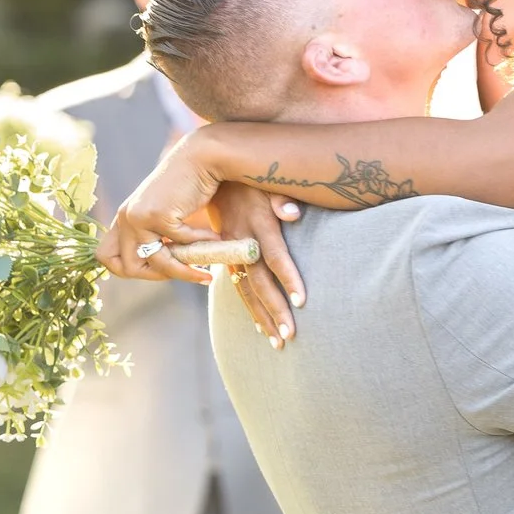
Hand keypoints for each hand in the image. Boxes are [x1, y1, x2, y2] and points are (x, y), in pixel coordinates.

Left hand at [98, 132, 225, 284]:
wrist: (201, 158)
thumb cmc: (187, 186)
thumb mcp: (163, 213)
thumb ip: (155, 236)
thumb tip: (160, 270)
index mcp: (123, 218)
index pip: (106, 257)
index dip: (130, 269)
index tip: (157, 268)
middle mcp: (125, 218)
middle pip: (127, 268)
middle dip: (156, 277)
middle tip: (181, 273)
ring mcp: (139, 217)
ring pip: (157, 263)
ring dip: (184, 272)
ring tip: (205, 275)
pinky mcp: (159, 216)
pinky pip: (182, 244)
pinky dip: (202, 244)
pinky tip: (216, 238)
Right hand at [217, 184, 304, 345]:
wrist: (210, 171)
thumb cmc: (249, 176)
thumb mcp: (266, 181)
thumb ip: (281, 197)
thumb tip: (294, 213)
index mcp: (258, 225)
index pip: (276, 257)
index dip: (289, 279)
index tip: (302, 302)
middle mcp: (242, 242)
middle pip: (260, 283)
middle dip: (275, 310)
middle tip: (290, 337)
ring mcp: (231, 251)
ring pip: (247, 291)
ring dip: (262, 317)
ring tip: (279, 342)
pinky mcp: (225, 256)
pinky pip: (237, 287)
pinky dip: (250, 308)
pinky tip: (261, 329)